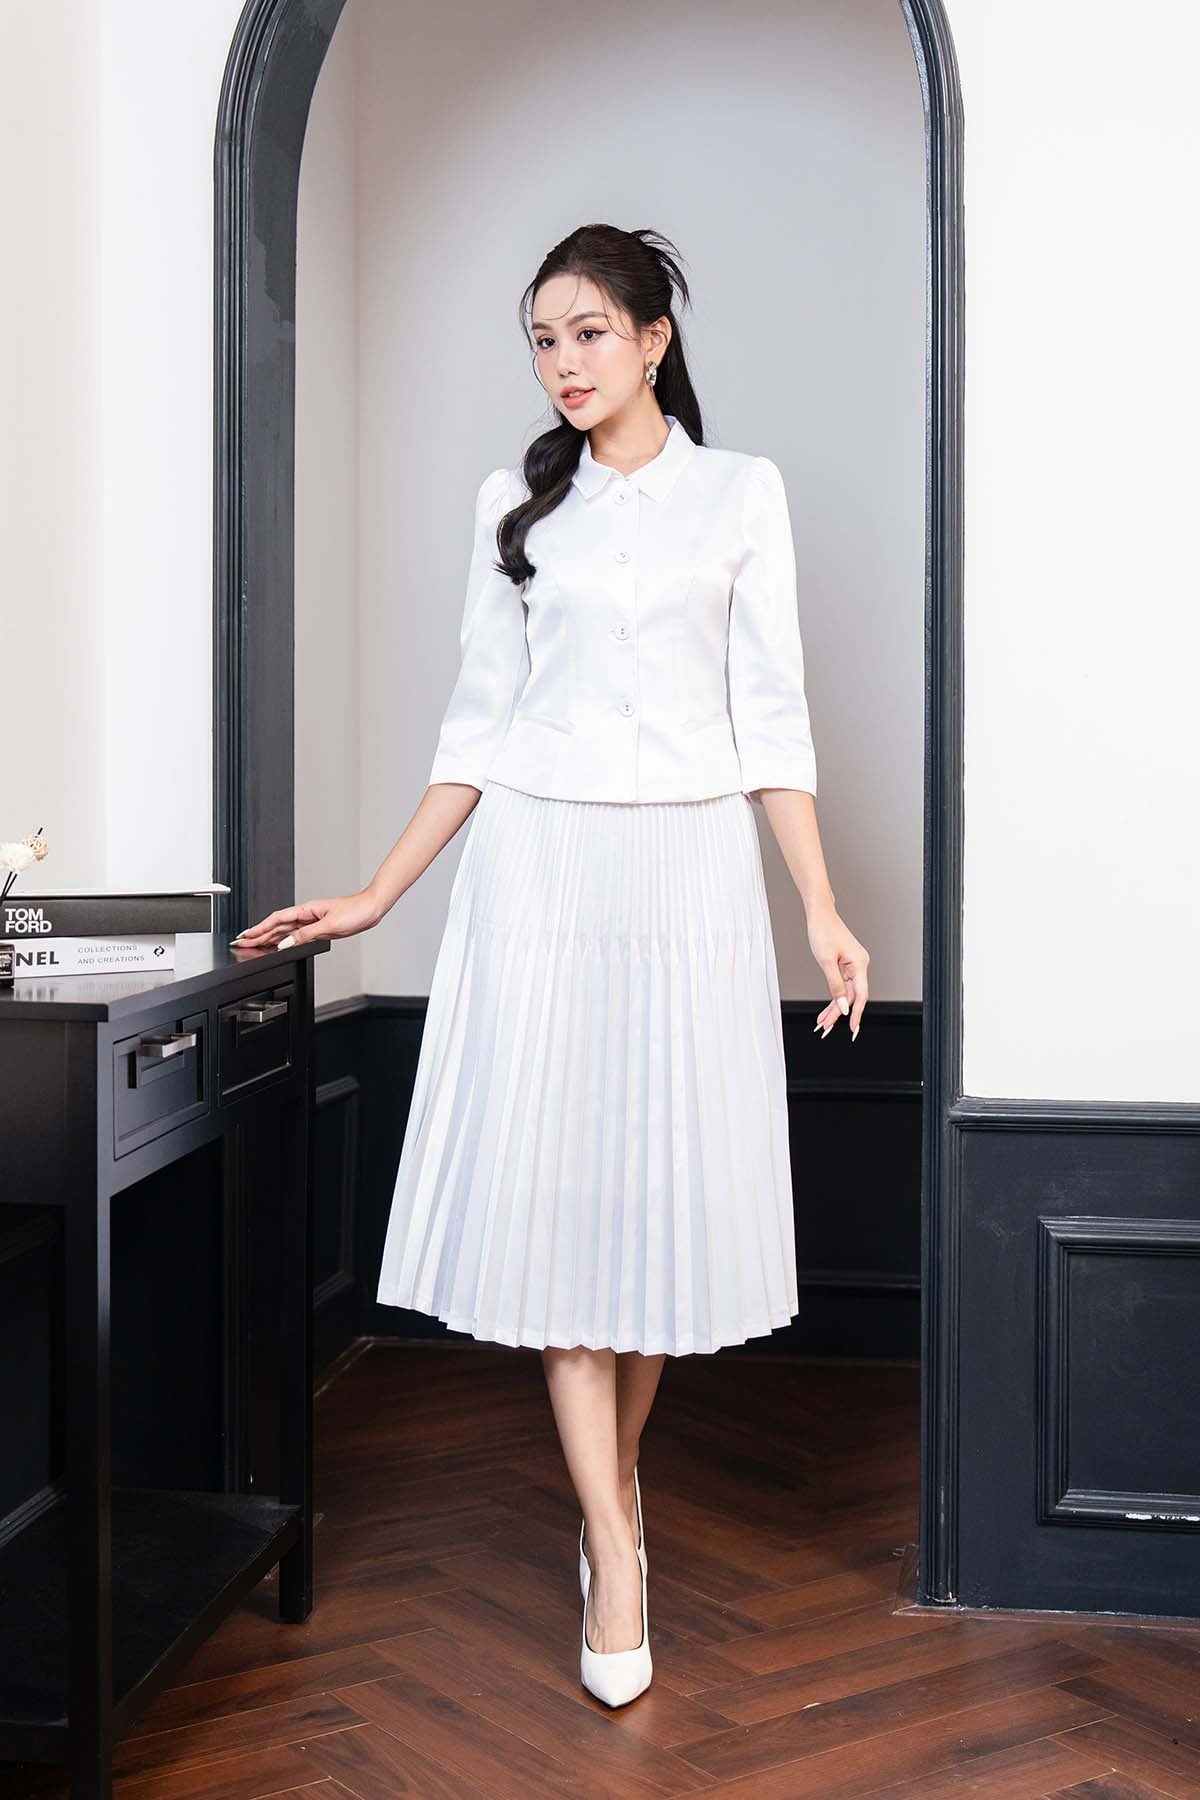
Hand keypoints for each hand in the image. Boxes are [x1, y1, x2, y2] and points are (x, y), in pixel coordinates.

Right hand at [230, 889, 381, 950]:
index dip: (260, 928)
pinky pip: (296, 935)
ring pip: (285, 931)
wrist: (371, 909)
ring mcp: (312, 921)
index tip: (246, 935)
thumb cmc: (355, 911)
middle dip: (258, 934)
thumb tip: (285, 943)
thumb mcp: (329, 925)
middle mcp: (307, 915)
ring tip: (253, 944)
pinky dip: (285, 940)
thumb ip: (305, 935)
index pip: (277, 920)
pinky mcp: (319, 928)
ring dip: (269, 937)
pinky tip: (278, 945)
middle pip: (277, 926)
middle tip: (242, 942)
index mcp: (306, 910)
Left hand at [807, 904, 869, 1039]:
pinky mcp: (845, 965)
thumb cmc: (823, 931)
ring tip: (823, 1022)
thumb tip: (841, 1004)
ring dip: (834, 1008)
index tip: (853, 1028)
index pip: (860, 995)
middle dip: (838, 1013)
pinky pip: (841, 985)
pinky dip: (833, 996)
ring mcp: (853, 965)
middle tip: (826, 1028)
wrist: (820, 914)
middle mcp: (859, 965)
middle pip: (851, 996)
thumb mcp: (826, 961)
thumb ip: (835, 984)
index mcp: (860, 963)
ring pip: (845, 993)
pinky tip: (826, 1009)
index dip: (857, 1013)